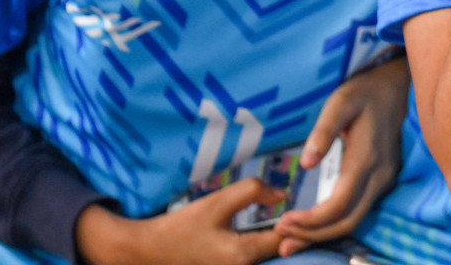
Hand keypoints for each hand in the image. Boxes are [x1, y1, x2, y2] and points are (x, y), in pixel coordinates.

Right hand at [76, 180, 283, 264]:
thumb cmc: (182, 227)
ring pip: (269, 255)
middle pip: (280, 249)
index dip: (298, 220)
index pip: (287, 239)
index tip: (301, 203)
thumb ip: (251, 192)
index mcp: (243, 256)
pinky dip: (264, 244)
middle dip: (291, 230)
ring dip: (278, 237)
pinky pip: (256, 258)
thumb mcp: (216, 203)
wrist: (149, 252)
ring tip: (284, 216)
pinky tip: (266, 229)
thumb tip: (282, 193)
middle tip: (297, 208)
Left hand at [274, 57, 409, 255]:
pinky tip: (316, 225)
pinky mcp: (384, 179)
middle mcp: (380, 175)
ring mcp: (385, 179)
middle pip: (348, 222)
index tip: (283, 222)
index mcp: (366, 159)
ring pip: (356, 220)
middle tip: (282, 241)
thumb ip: (323, 131)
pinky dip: (336, 224)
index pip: (338, 205)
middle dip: (313, 235)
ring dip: (324, 235)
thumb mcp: (340, 102)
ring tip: (293, 239)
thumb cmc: (364, 91)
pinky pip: (360, 211)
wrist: (396, 84)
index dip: (310, 221)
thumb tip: (305, 163)